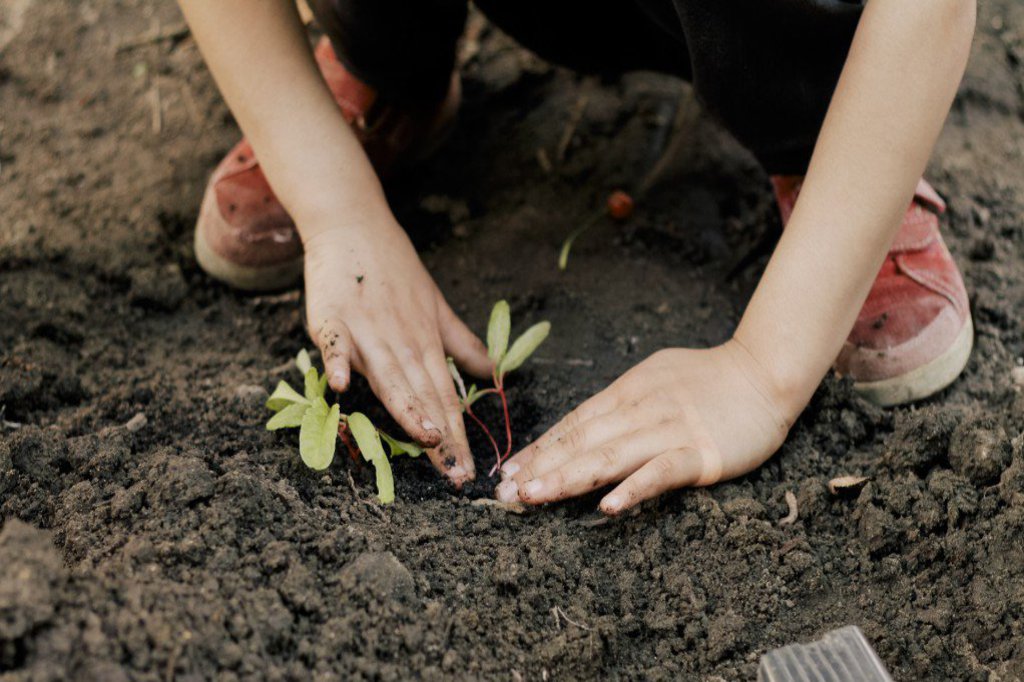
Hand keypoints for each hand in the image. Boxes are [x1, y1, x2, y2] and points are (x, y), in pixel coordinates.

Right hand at [303, 217, 491, 486]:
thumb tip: (493, 373)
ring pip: (388, 375)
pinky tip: (339, 385)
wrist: (354, 225)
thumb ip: (461, 344)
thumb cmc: (394, 269)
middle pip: (423, 395)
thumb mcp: (436, 305)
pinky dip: (337, 361)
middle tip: (455, 475)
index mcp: (425, 342)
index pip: (446, 397)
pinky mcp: (332, 318)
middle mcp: (400, 341)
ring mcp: (366, 330)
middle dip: (440, 437)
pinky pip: (335, 343)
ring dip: (406, 405)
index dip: (457, 436)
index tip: (468, 472)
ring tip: (425, 437)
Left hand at [495, 341, 795, 513]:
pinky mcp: (703, 454)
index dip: (540, 448)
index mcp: (626, 392)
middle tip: (505, 493)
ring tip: (535, 498)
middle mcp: (641, 410)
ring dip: (569, 477)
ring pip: (611, 456)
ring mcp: (671, 431)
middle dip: (541, 467)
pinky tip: (609, 507)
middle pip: (583, 441)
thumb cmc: (707, 379)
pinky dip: (635, 488)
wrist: (765, 372)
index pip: (574, 423)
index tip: (508, 471)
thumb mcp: (653, 378)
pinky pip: (663, 472)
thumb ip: (619, 403)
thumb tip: (580, 426)